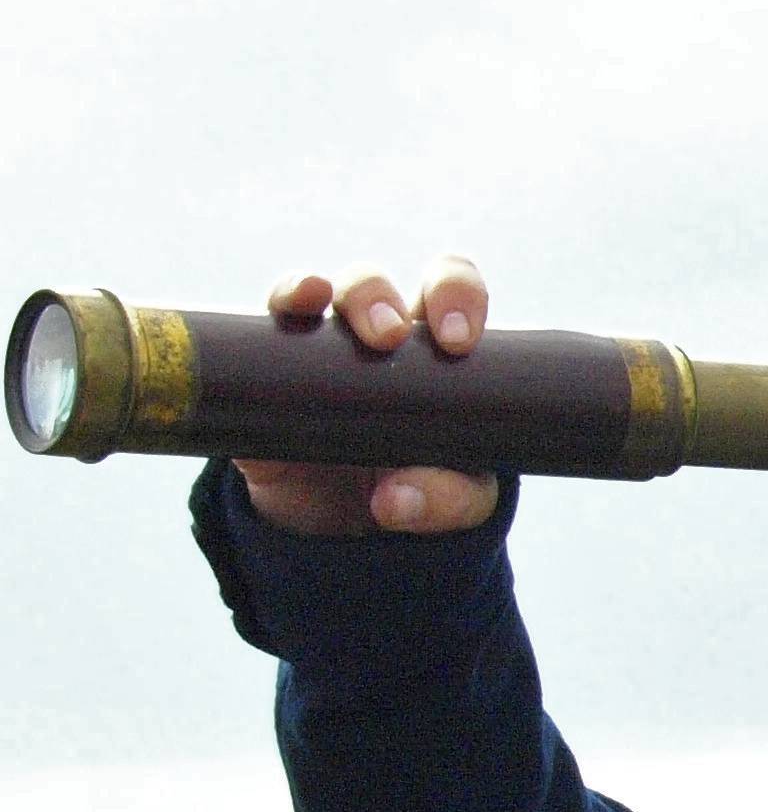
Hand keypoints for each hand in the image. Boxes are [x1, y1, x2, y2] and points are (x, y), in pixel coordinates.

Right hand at [234, 257, 502, 539]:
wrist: (334, 527)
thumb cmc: (411, 490)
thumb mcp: (454, 504)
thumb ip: (448, 500)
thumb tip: (398, 501)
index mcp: (430, 351)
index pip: (447, 292)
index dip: (455, 294)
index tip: (456, 339)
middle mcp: (371, 336)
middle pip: (375, 284)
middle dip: (383, 296)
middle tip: (391, 337)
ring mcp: (316, 346)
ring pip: (326, 291)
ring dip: (344, 297)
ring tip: (362, 332)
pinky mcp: (268, 368)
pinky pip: (272, 321)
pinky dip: (287, 300)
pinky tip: (299, 300)